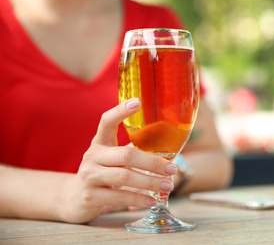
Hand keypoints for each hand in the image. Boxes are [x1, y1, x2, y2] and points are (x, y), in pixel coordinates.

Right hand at [61, 98, 177, 222]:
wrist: (74, 197)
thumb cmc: (103, 173)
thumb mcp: (113, 158)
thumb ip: (133, 152)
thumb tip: (168, 152)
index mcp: (100, 142)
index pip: (106, 122)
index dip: (120, 111)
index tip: (137, 102)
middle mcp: (93, 156)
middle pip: (126, 154)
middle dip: (152, 162)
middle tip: (171, 168)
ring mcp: (89, 176)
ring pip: (124, 176)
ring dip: (149, 181)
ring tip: (168, 185)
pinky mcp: (90, 196)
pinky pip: (119, 197)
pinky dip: (138, 199)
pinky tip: (152, 199)